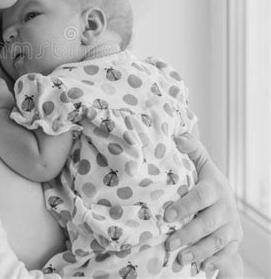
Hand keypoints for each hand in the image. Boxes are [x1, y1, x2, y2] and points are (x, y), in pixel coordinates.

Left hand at [164, 133, 242, 277]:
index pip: (201, 197)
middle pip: (208, 223)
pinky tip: (201, 268)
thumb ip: (191, 148)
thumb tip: (177, 136)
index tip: (167, 216)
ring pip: (217, 242)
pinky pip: (226, 255)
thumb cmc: (205, 179)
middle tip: (170, 242)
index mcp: (215, 186)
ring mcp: (231, 225)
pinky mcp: (234, 241)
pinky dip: (213, 262)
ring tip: (180, 258)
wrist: (225, 199)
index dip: (185, 206)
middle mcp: (226, 207)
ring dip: (198, 251)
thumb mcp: (200, 162)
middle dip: (188, 234)